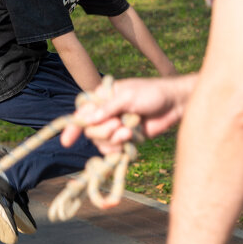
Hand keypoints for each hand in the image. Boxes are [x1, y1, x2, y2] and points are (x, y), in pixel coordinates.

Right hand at [61, 74, 196, 152]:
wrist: (174, 104)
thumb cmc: (152, 93)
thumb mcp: (128, 96)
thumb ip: (107, 109)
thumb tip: (87, 120)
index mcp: (102, 98)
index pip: (82, 113)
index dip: (73, 127)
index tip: (67, 141)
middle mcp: (106, 113)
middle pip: (90, 131)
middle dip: (103, 131)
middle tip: (118, 124)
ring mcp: (116, 127)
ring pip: (101, 142)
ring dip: (113, 140)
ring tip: (129, 131)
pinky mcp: (126, 139)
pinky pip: (114, 150)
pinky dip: (120, 147)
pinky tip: (131, 139)